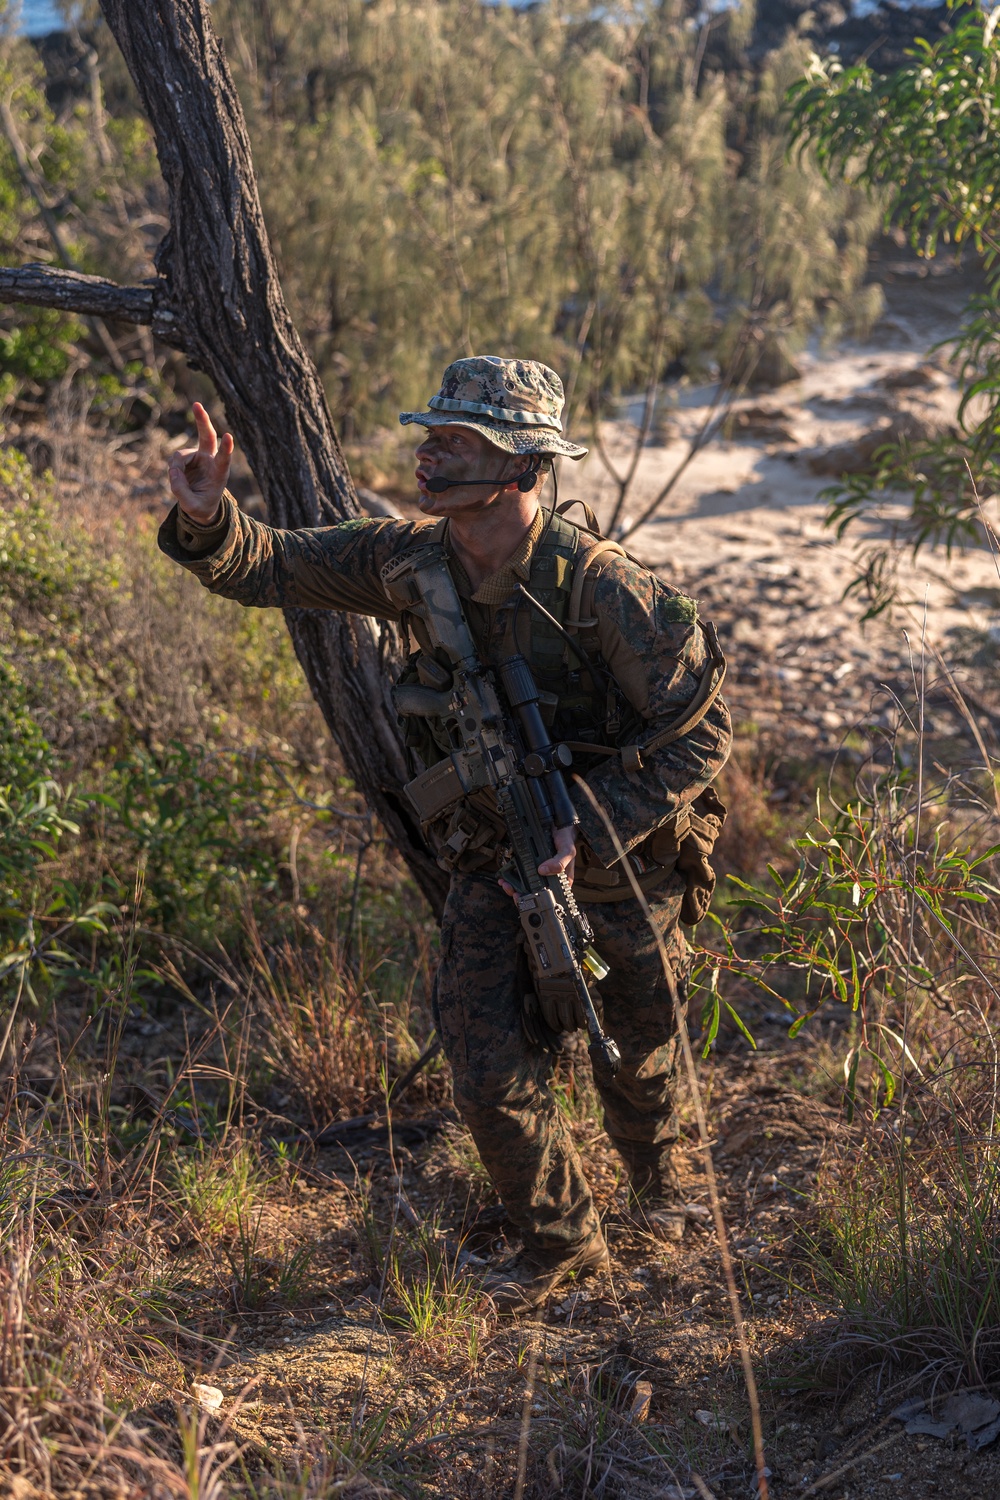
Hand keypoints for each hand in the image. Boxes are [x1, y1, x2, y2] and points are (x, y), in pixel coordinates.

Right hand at [167, 402, 234, 522]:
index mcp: (220, 473)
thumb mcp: (192, 507)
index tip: (228, 436)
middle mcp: (210, 460)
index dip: (226, 448)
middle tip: (196, 404)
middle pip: (207, 436)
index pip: (224, 459)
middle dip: (202, 420)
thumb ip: (181, 491)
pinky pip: (174, 460)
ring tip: (180, 483)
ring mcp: (198, 456)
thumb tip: (173, 470)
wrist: (200, 504)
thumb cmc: (202, 507)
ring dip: (176, 468)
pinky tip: (180, 478)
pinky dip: (173, 470)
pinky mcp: (187, 457)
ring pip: (180, 455)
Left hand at [499, 824, 576, 899]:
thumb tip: (543, 870)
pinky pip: (519, 873)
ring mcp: (538, 872)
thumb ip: (559, 862)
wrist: (558, 824)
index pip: (548, 896)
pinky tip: (504, 876)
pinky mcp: (530, 863)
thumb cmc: (566, 839)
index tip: (522, 897)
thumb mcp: (567, 851)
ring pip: (524, 885)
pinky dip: (510, 876)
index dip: (534, 900)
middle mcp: (549, 878)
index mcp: (560, 881)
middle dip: (519, 894)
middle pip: (533, 892)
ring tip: (505, 884)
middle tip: (511, 891)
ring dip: (513, 886)